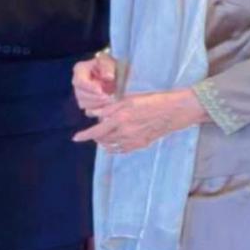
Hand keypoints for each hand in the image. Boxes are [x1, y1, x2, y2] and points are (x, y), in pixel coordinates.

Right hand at [73, 54, 116, 115]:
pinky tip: (108, 107)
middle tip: (109, 98)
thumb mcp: (109, 61)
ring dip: (98, 104)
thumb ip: (107, 67)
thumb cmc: (109, 65)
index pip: (80, 81)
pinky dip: (98, 110)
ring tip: (111, 101)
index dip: (89, 87)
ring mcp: (80, 95)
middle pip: (80, 95)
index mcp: (79, 70)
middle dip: (95, 98)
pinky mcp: (86, 104)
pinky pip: (89, 111)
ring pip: (84, 104)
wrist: (114, 73)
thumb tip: (109, 77)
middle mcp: (77, 83)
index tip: (101, 91)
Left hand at [73, 88, 204, 152]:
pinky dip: (115, 147)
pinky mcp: (141, 145)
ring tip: (104, 135)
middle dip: (96, 136)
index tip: (75, 138)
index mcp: (120, 119)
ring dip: (104, 141)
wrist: (174, 111)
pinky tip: (115, 143)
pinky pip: (122, 150)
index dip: (84, 135)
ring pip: (111, 146)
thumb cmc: (152, 101)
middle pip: (102, 139)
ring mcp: (133, 141)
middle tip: (95, 130)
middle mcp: (124, 132)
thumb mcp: (128, 99)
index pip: (96, 131)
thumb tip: (91, 113)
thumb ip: (108, 108)